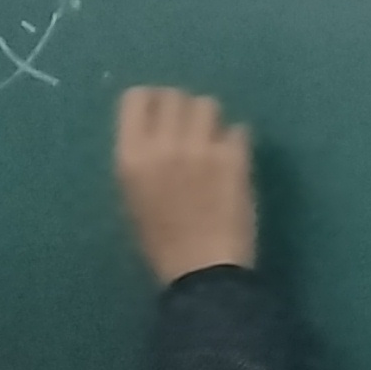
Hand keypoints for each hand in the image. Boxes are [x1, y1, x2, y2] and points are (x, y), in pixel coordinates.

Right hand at [113, 86, 257, 282]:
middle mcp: (164, 145)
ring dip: (210, 121)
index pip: (136, 98)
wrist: (201, 273)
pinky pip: (239, 129)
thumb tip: (155, 132)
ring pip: (208, 105)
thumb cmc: (160, 244)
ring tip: (213, 143)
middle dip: (182, 109)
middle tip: (190, 131)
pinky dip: (236, 142)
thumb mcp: (132, 199)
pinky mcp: (234, 159)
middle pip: (175, 96)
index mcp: (131, 157)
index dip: (151, 101)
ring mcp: (201, 149)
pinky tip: (233, 162)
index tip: (160, 115)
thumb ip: (142, 159)